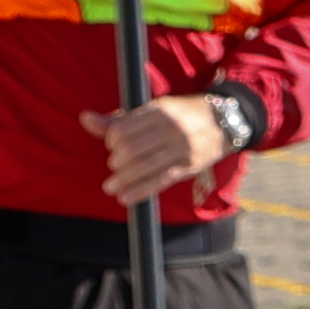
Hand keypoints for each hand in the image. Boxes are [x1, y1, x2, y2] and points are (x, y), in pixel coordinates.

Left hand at [83, 91, 238, 206]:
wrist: (224, 122)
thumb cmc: (181, 116)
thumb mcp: (153, 111)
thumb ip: (119, 119)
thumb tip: (85, 118)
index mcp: (158, 111)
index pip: (122, 130)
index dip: (111, 141)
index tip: (112, 146)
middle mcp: (170, 129)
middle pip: (131, 150)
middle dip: (117, 161)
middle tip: (116, 165)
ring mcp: (181, 148)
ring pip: (143, 167)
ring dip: (123, 180)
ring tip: (111, 187)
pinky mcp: (188, 166)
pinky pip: (160, 181)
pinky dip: (140, 191)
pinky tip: (125, 197)